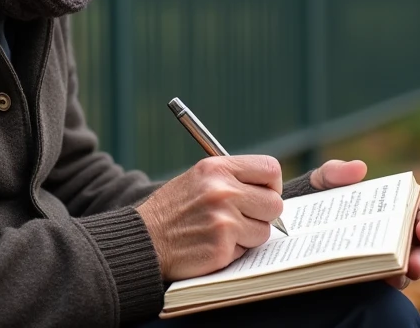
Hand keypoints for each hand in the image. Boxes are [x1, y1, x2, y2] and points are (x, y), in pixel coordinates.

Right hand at [136, 155, 283, 281]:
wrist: (145, 239)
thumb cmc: (174, 210)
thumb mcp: (199, 179)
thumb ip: (232, 179)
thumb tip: (271, 192)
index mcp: (217, 168)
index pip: (270, 169)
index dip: (272, 185)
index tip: (263, 194)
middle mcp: (222, 190)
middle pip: (274, 203)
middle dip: (263, 214)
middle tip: (244, 219)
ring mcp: (223, 220)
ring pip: (264, 230)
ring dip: (248, 236)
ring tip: (222, 233)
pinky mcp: (221, 247)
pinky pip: (248, 250)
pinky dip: (234, 251)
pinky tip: (213, 245)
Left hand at [309, 159, 419, 290]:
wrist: (288, 228)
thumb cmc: (311, 200)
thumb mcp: (319, 182)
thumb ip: (335, 171)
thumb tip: (360, 168)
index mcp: (390, 207)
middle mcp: (392, 232)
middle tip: (416, 262)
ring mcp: (383, 256)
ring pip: (408, 267)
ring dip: (409, 272)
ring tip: (400, 275)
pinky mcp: (369, 275)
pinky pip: (387, 280)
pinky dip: (390, 280)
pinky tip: (385, 280)